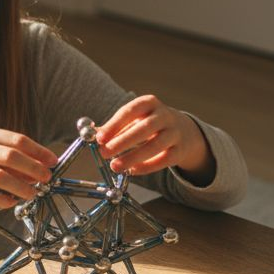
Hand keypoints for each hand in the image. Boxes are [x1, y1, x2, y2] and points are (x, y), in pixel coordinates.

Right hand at [0, 125, 56, 215]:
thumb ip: (3, 156)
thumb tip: (35, 169)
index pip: (17, 140)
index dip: (38, 151)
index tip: (53, 161)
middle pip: (12, 157)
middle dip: (34, 169)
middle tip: (46, 179)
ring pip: (1, 177)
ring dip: (22, 187)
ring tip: (33, 194)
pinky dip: (2, 200)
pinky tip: (11, 203)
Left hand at [97, 95, 213, 184]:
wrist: (182, 131)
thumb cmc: (148, 125)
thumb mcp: (133, 120)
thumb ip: (114, 128)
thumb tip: (90, 135)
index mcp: (149, 103)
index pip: (131, 111)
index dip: (114, 125)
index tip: (99, 138)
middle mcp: (164, 115)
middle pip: (144, 128)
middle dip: (122, 141)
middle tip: (104, 153)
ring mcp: (175, 132)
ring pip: (156, 145)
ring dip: (133, 156)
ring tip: (115, 166)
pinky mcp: (180, 150)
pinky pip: (164, 159)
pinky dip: (147, 166)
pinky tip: (132, 171)